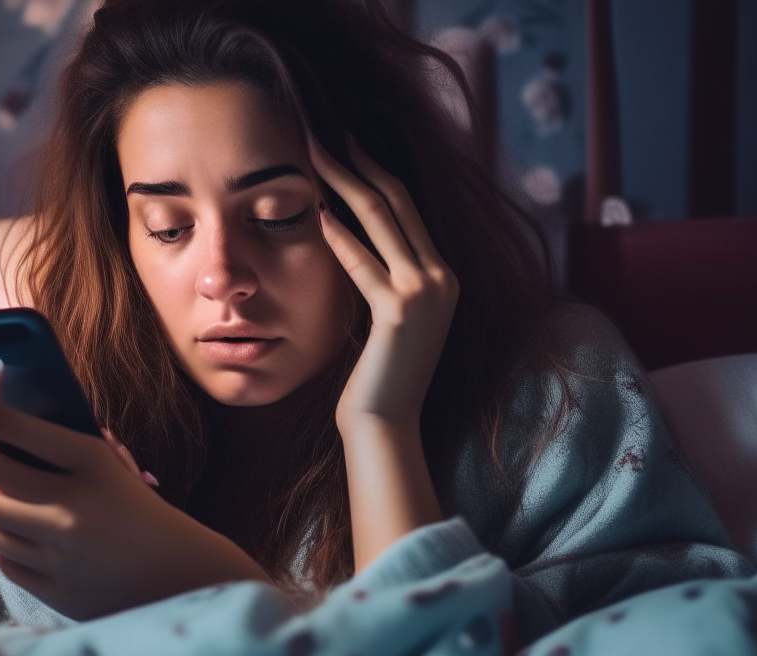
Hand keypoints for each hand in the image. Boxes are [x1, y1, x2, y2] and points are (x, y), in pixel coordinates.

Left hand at [0, 385, 267, 619]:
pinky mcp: (55, 590)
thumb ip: (62, 443)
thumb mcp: (111, 466)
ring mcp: (61, 554)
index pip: (20, 430)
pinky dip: (8, 543)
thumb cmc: (137, 509)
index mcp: (95, 465)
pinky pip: (5, 559)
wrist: (180, 574)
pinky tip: (20, 531)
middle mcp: (73, 509)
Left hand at [308, 133, 458, 429]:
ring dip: (342, 181)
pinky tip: (316, 210)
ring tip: (313, 151)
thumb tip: (352, 232)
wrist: (386, 424)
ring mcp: (427, 292)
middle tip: (321, 129)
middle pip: (395, 199)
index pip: (406, 207)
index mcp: (443, 275)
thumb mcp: (389, 317)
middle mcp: (443, 276)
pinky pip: (363, 262)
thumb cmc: (378, 375)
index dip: (373, 169)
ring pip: (380, 218)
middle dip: (355, 160)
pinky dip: (339, 234)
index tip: (344, 141)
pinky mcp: (401, 311)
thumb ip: (385, 278)